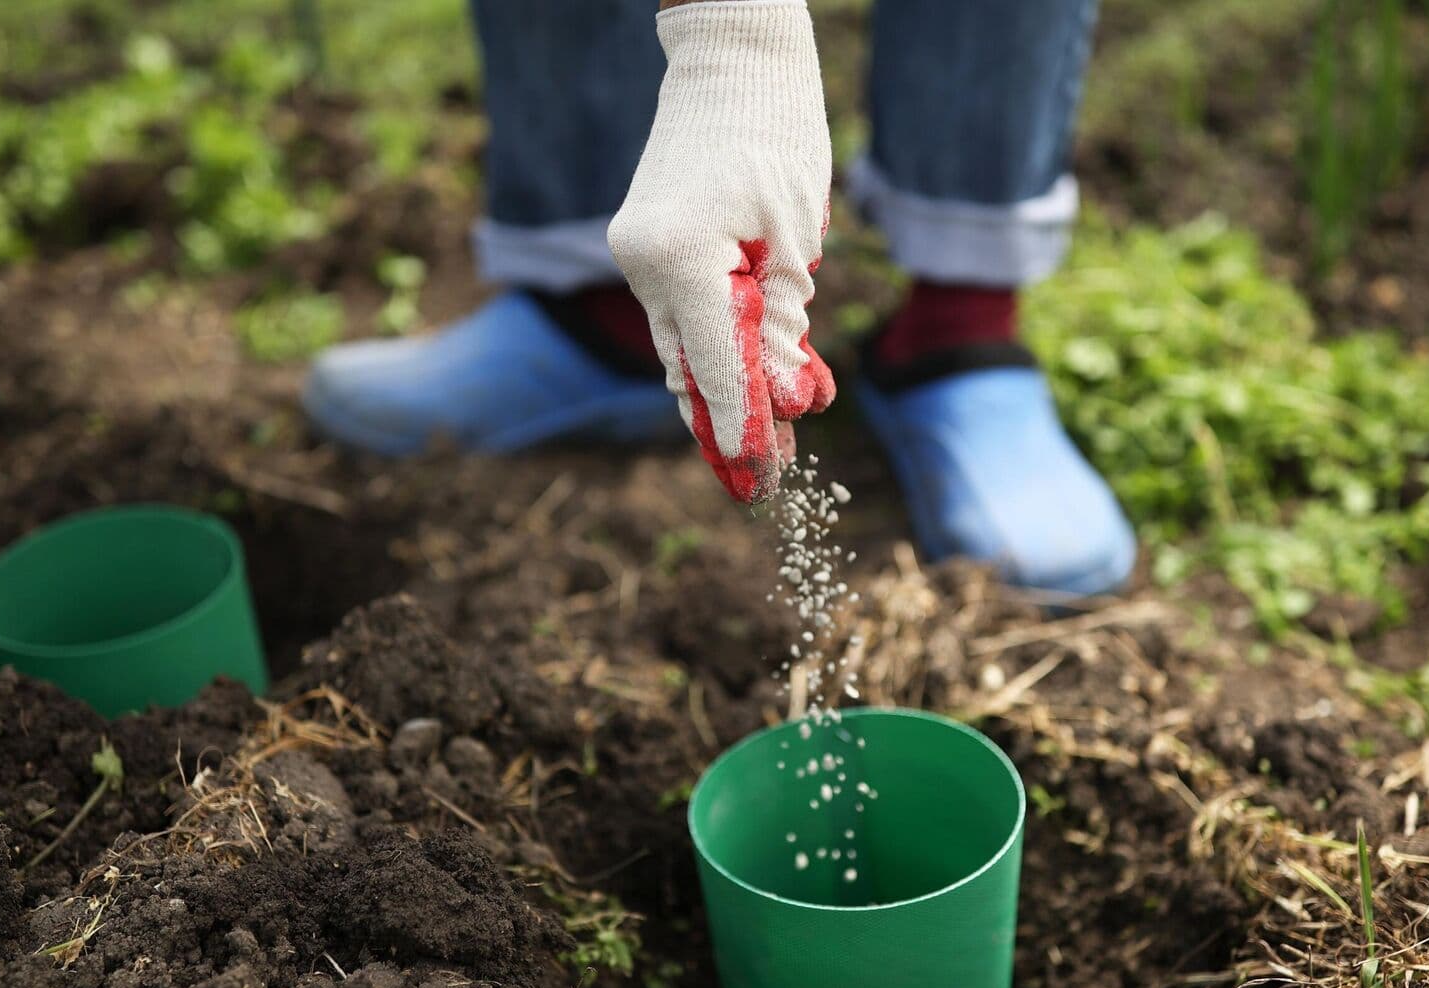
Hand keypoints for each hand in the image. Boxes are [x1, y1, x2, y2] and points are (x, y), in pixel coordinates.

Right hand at [608, 0, 834, 503]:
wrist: (731, 63)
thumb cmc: (776, 137)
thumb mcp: (793, 243)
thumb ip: (780, 327)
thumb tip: (783, 404)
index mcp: (678, 258)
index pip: (713, 366)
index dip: (740, 430)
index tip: (758, 483)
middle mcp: (642, 263)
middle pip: (687, 370)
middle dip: (730, 426)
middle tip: (767, 482)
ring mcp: (636, 255)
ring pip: (679, 348)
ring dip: (723, 394)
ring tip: (769, 444)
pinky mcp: (644, 246)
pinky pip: (678, 316)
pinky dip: (711, 351)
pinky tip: (748, 381)